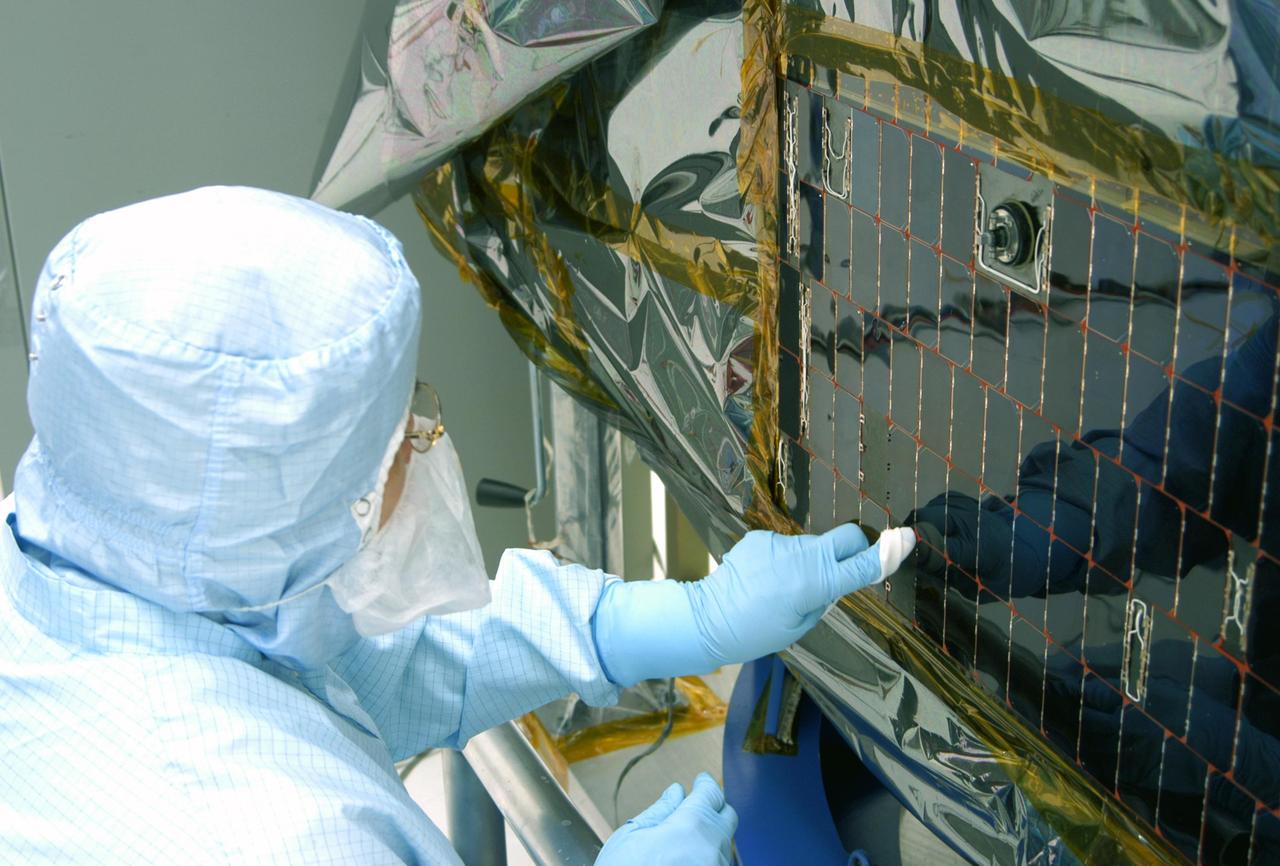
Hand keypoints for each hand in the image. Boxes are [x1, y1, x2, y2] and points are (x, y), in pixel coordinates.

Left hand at [593, 524, 914, 685]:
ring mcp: (779, 543)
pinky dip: (783, 560)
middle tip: (844, 566)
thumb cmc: (757, 631)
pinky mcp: (760, 537)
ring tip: (781, 588)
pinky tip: (763, 579)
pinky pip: (785, 546)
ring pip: (811, 546)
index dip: (887, 555)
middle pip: (845, 537)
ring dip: (808, 562)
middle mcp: (800, 556)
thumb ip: (824, 596)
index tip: (908, 538)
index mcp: (814, 584)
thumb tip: (833, 576)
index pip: (861, 567)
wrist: (708, 619)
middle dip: (854, 547)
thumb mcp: (801, 624)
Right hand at [595, 774, 736, 865]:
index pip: (711, 794)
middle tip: (694, 806)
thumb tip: (676, 793)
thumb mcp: (630, 838)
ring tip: (682, 842)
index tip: (700, 780)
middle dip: (713, 808)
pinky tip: (685, 862)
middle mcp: (714, 850)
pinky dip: (707, 859)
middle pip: (727, 817)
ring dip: (710, 838)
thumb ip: (659, 811)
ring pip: (724, 846)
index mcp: (692, 827)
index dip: (705, 784)